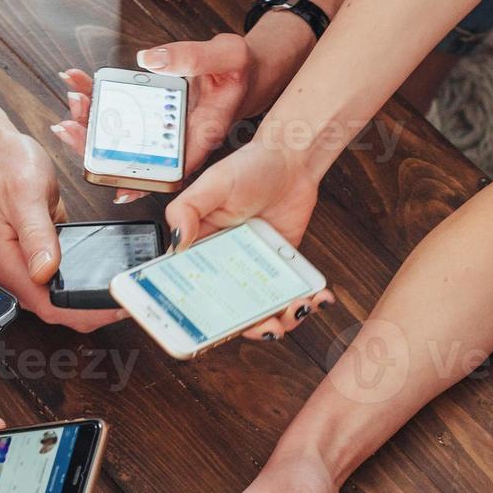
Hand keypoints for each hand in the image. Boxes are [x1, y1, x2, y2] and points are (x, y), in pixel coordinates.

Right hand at [0, 131, 123, 332]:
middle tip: (129, 301)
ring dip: (89, 303)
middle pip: (55, 310)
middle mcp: (13, 272)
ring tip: (124, 294)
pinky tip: (106, 282)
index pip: (46, 304)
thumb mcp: (25, 195)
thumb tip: (46, 270)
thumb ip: (37, 234)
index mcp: (5, 262)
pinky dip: (84, 287)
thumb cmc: (5, 169)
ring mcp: (25, 268)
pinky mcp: (38, 260)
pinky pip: (62, 284)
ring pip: (60, 301)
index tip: (114, 305)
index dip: (82, 312)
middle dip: (91, 313)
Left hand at [51, 35, 256, 204]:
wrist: (242, 70)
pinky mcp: (152, 113)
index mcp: (201, 134)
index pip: (170, 168)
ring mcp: (162, 128)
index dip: (141, 181)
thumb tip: (151, 61)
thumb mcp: (228, 55)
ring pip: (120, 135)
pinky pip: (120, 112)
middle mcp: (178, 138)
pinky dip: (98, 99)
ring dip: (92, 122)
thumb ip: (194, 58)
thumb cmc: (239, 70)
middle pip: (132, 154)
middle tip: (73, 125)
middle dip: (98, 144)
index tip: (115, 185)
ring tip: (73, 101)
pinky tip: (79, 86)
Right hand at [165, 139, 331, 338]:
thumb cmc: (249, 168)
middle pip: (230, 311)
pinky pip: (290, 294)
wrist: (291, 161)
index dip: (195, 316)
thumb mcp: (211, 185)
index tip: (204, 332)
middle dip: (246, 327)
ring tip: (294, 310)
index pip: (190, 290)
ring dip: (281, 321)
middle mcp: (226, 265)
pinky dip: (305, 303)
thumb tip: (175, 244)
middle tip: (264, 327)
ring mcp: (256, 269)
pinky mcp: (283, 268)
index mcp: (201, 250)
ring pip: (263, 310)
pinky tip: (316, 300)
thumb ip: (186, 211)